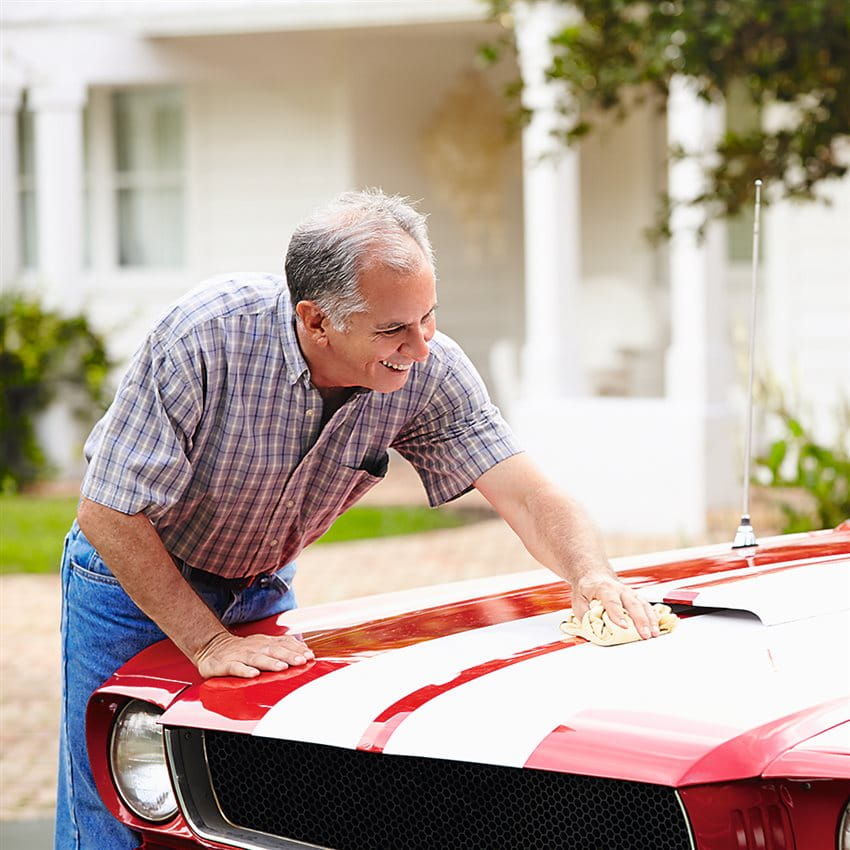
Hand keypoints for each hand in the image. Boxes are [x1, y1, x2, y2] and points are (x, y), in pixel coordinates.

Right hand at [194, 631, 314, 678]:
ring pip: (256, 658)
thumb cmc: (242, 650)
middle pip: (273, 649)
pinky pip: (235, 667)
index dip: (296, 649)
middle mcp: (253, 647)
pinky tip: (253, 675)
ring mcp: (239, 655)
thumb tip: (304, 652)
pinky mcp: (225, 664)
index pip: (283, 643)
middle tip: (301, 661)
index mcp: (263, 642)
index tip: (310, 655)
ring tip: (282, 667)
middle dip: (289, 655)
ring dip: (270, 662)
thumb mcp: (262, 646)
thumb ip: (281, 648)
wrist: (211, 647)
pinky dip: (244, 671)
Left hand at [572, 573, 659, 639]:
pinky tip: (658, 626)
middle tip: (644, 634)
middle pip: (632, 603)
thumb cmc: (587, 589)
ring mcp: (630, 592)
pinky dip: (654, 616)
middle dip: (640, 620)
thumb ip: (584, 614)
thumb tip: (591, 628)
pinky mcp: (636, 597)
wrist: (594, 575)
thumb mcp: (578, 599)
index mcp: (604, 588)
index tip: (623, 626)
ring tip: (654, 633)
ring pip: (643, 604)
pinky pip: (647, 606)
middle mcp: (619, 589)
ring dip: (650, 619)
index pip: (612, 601)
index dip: (617, 614)